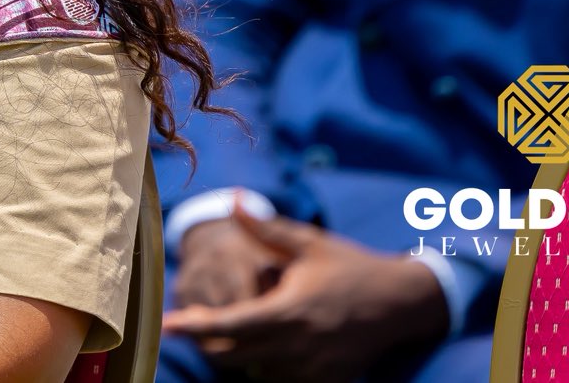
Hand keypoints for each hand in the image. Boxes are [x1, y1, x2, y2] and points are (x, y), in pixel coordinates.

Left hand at [162, 210, 449, 382]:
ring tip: (252, 323)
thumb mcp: (309, 244)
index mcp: (289, 310)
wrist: (401, 304)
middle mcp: (298, 346)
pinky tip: (276, 340)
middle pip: (233, 357)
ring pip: (255, 371)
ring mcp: (312, 370)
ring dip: (242, 353)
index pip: (232, 325)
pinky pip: (280, 380)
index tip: (167, 324)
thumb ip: (266, 228)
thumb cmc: (351, 267)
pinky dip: (268, 364)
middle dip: (209, 342)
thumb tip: (232, 202)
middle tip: (198, 323)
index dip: (196, 327)